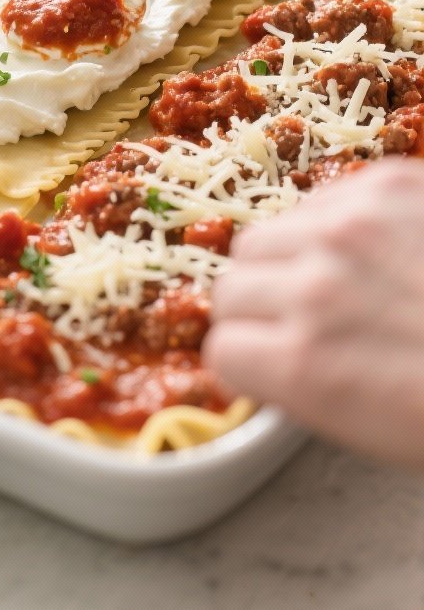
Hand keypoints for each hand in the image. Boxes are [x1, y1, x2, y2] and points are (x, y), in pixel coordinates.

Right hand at [203, 158, 423, 468]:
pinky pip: (321, 198)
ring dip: (288, 260)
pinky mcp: (388, 181)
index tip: (271, 365)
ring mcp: (350, 225)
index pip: (221, 349)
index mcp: (306, 364)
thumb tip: (274, 356)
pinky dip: (333, 222)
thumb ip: (307, 384)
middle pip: (230, 285)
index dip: (248, 361)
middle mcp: (315, 285)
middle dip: (259, 309)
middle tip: (303, 325)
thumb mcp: (373, 428)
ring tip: (338, 283)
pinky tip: (376, 249)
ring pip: (264, 235)